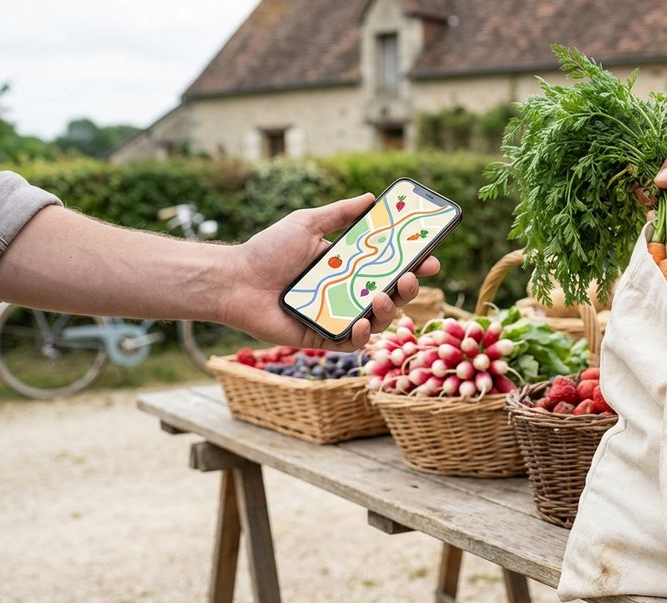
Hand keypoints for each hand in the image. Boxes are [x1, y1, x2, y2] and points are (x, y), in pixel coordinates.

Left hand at [219, 194, 440, 350]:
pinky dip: (362, 334)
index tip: (431, 257)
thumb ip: (339, 213)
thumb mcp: (306, 223)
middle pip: (393, 294)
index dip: (415, 264)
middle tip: (412, 276)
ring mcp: (339, 316)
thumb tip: (371, 197)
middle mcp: (350, 292)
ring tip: (381, 296)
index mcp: (351, 266)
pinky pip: (352, 341)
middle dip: (410, 287)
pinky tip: (363, 323)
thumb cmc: (267, 251)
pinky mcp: (324, 336)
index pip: (391, 266)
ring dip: (388, 309)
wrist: (235, 280)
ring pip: (379, 319)